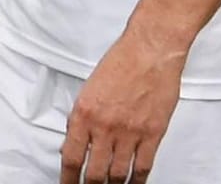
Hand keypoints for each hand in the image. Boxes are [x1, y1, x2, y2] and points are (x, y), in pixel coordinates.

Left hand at [60, 26, 185, 182]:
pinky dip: (137, 180)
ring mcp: (130, 132)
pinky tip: (133, 183)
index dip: (68, 178)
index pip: (72, 157)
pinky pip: (143, 166)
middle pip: (95, 172)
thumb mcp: (88, 88)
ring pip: (118, 174)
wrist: (150, 50)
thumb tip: (72, 143)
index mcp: (84, 113)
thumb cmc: (121, 62)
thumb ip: (80, 118)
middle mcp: (105, 126)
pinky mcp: (152, 134)